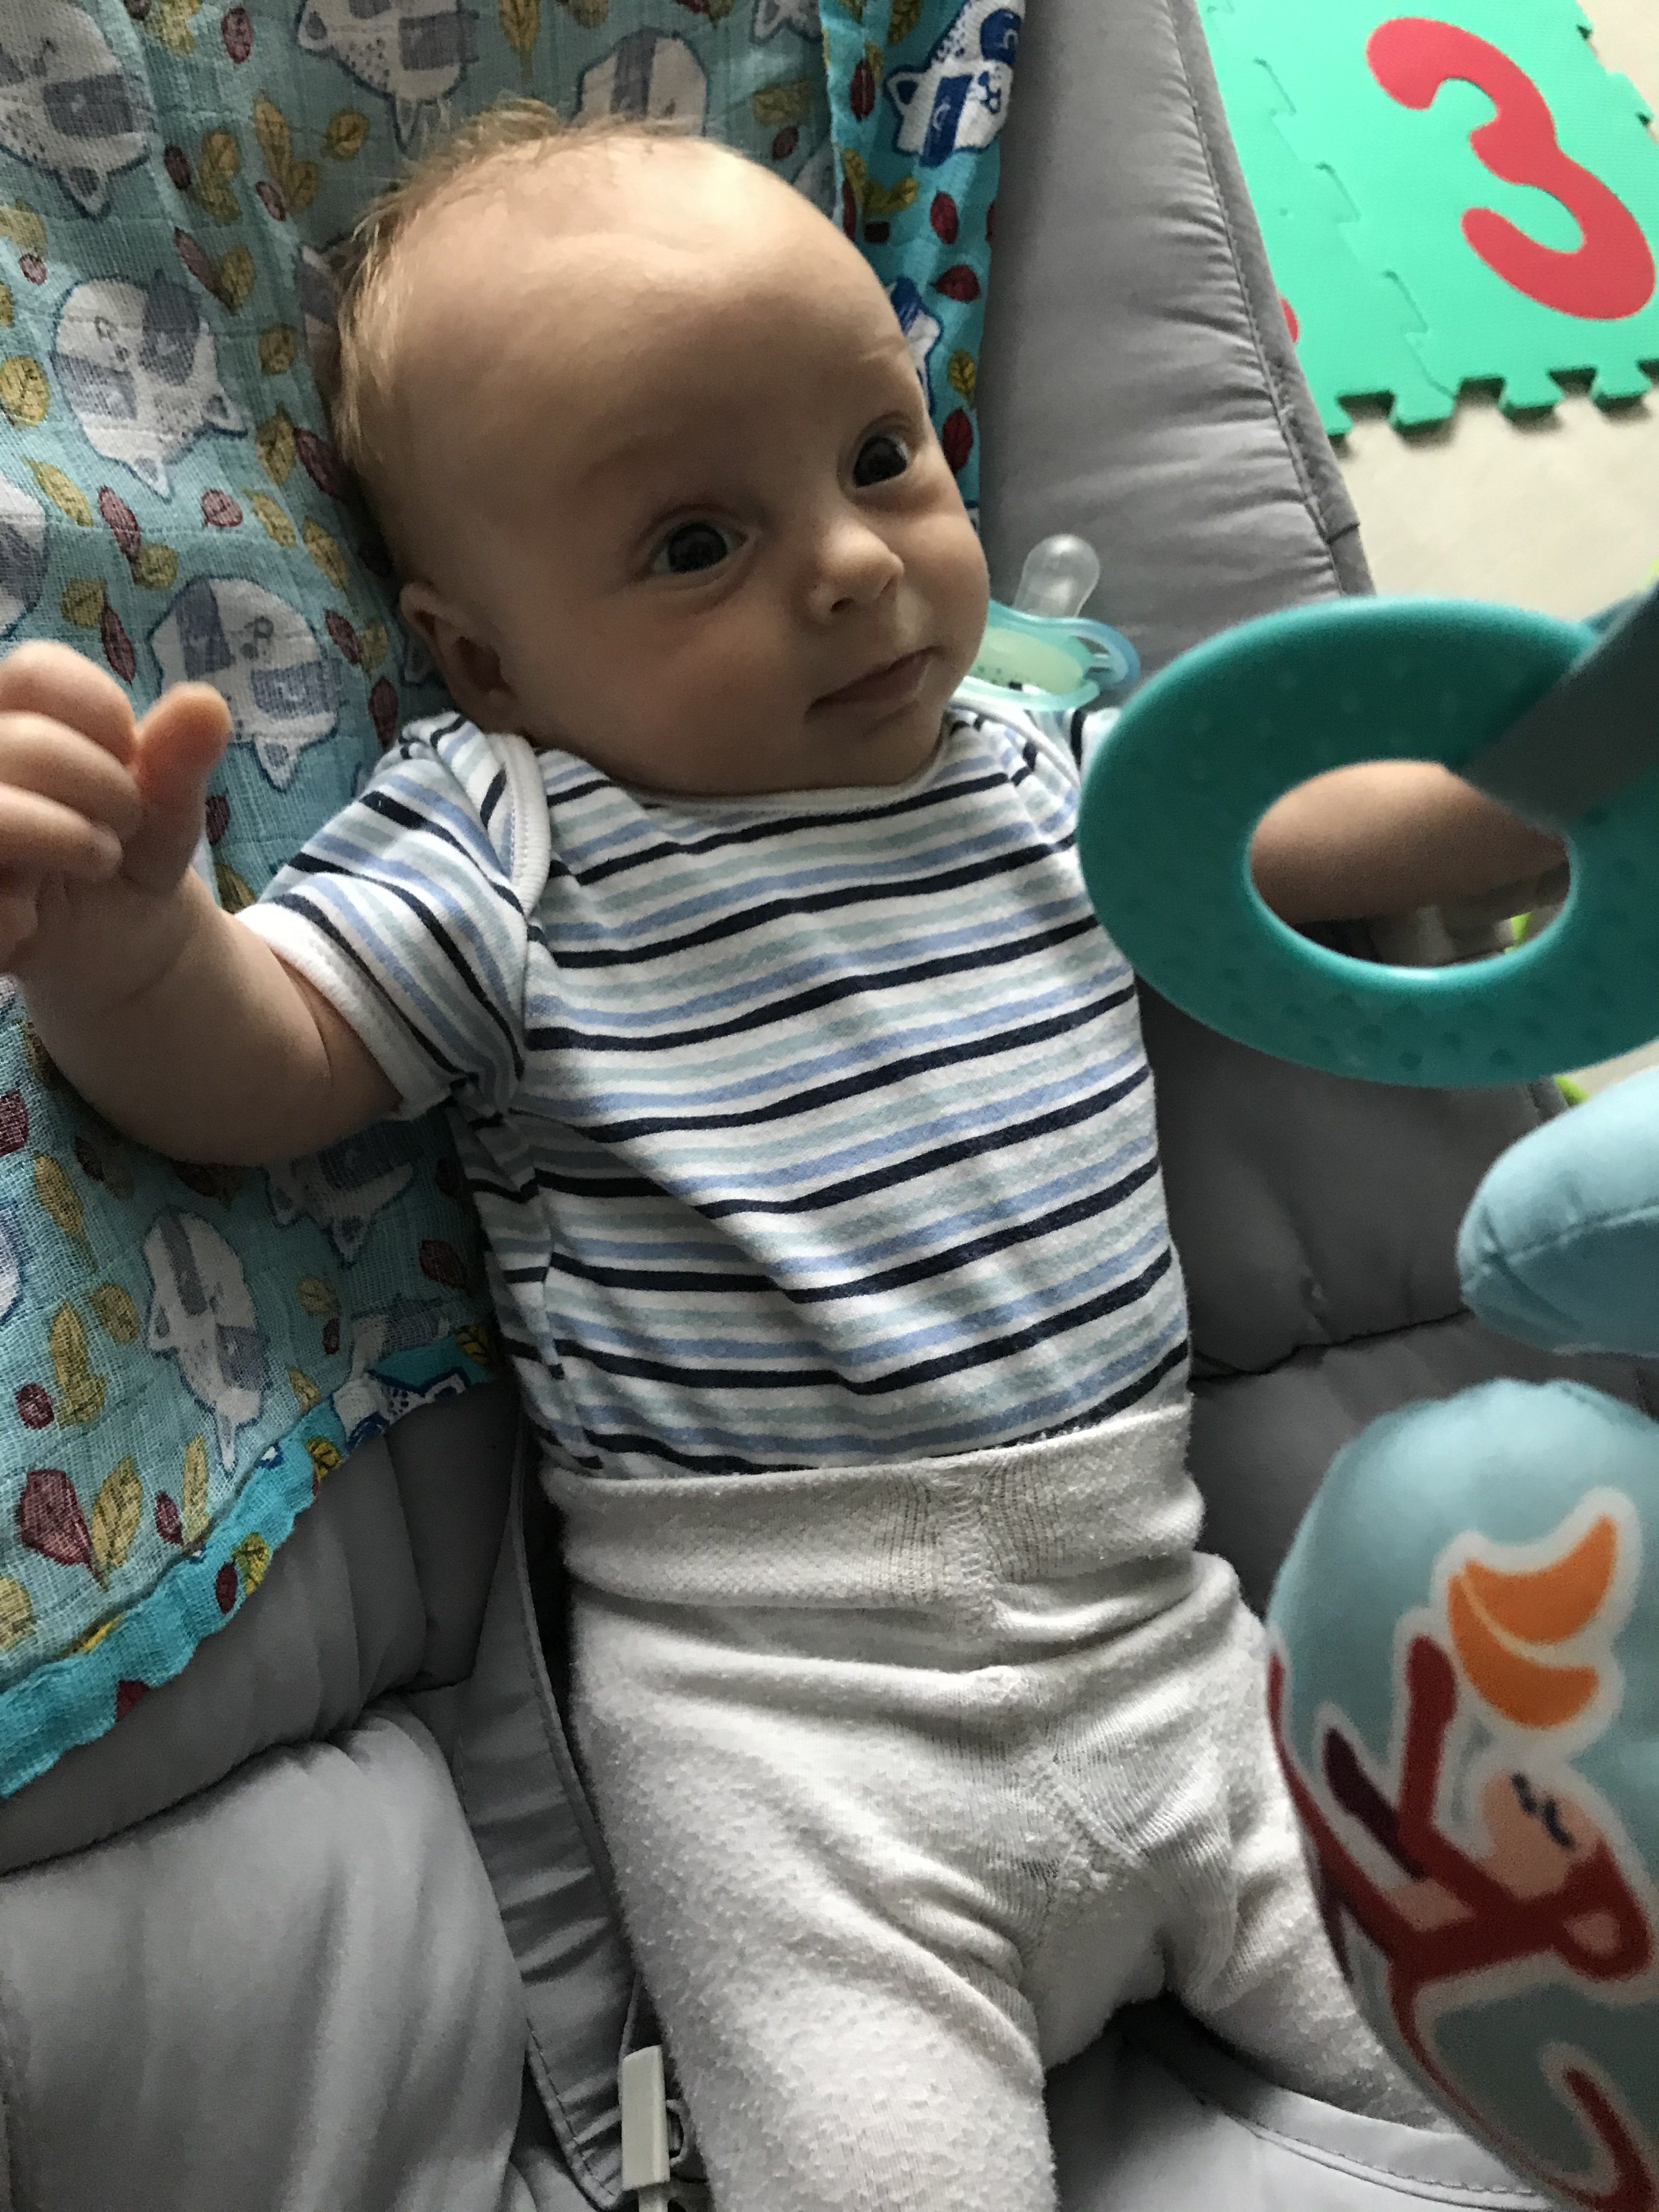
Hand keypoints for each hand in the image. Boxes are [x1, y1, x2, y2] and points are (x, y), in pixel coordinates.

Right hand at [0, 641, 230, 997]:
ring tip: (94, 860)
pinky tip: (32, 915)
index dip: (102, 715)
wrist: (120, 939)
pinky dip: (17, 913)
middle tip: (123, 825)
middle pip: (24, 743)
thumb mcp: (168, 805)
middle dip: (103, 789)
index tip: (129, 755)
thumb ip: (180, 756)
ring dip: (64, 841)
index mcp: (13, 717)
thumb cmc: (130, 848)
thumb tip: (207, 704)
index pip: (35, 671)